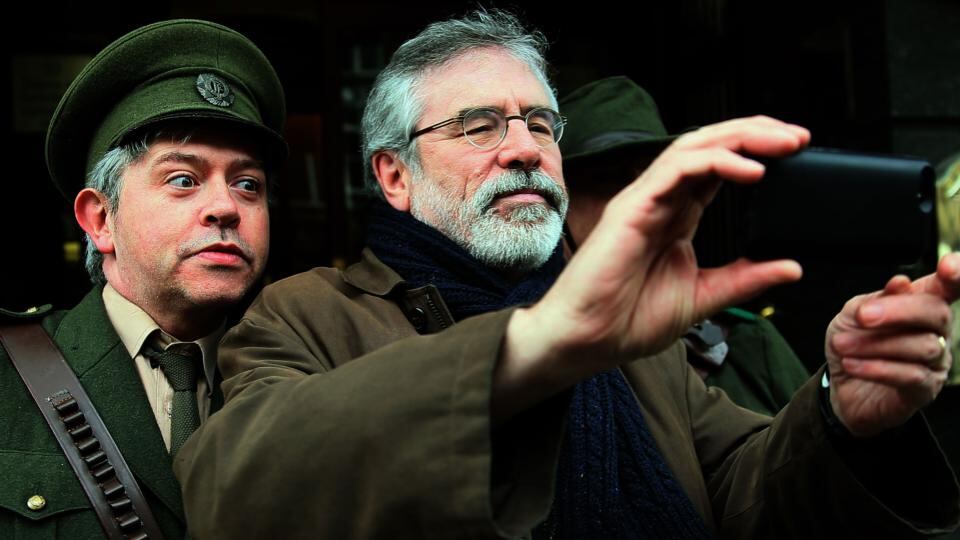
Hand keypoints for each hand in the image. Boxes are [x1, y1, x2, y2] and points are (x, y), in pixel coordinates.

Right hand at [504, 116, 808, 396]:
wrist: (589, 339)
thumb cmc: (629, 320)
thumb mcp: (704, 297)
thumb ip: (745, 279)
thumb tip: (791, 267)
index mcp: (676, 217)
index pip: (719, 168)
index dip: (756, 153)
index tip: (798, 154)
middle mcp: (661, 200)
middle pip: (710, 147)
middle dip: (756, 134)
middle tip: (799, 137)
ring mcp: (645, 199)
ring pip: (694, 148)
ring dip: (741, 139)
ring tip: (782, 143)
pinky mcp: (632, 207)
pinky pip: (675, 170)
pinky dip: (715, 162)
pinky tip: (748, 169)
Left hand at [826, 253, 959, 436]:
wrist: (839, 385)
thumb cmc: (853, 343)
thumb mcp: (854, 315)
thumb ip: (877, 299)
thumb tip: (901, 283)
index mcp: (922, 305)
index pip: (948, 287)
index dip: (956, 274)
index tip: (946, 267)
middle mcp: (938, 332)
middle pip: (937, 312)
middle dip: (899, 311)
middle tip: (862, 316)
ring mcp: (936, 362)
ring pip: (923, 346)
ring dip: (875, 344)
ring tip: (841, 345)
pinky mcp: (924, 390)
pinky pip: (911, 376)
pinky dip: (876, 368)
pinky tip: (851, 364)